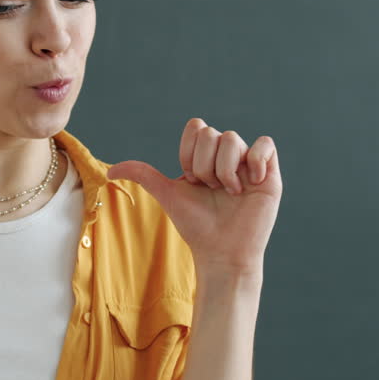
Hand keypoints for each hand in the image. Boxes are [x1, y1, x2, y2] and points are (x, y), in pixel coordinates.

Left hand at [107, 118, 281, 279]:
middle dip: (204, 165)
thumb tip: (108, 171)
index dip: (189, 152)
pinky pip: (265, 144)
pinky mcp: (270, 175)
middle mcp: (227, 157)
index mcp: (205, 157)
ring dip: (224, 169)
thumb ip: (143, 175)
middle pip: (213, 134)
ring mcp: (249, 165)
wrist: (220, 252)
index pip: (197, 128)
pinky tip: (248, 184)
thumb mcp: (167, 194)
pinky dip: (254, 160)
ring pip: (233, 139)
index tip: (190, 179)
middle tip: (210, 189)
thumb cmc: (196, 226)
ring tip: (228, 192)